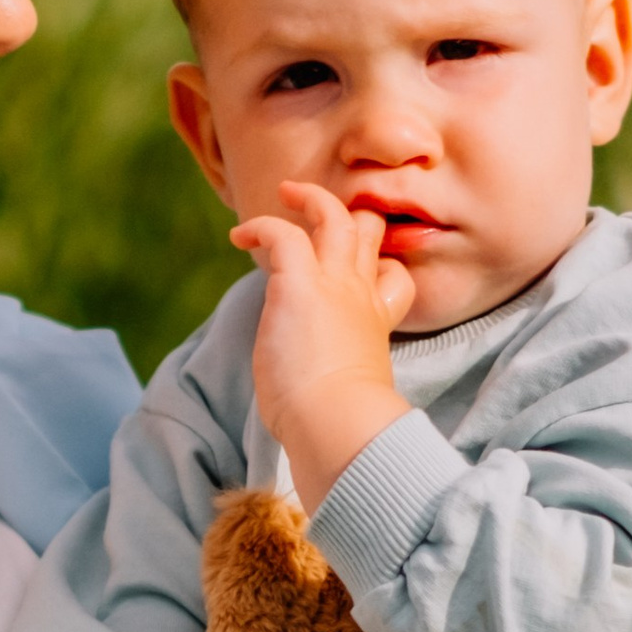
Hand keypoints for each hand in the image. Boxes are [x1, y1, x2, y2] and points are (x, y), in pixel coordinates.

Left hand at [231, 184, 414, 508]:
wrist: (338, 426)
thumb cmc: (343, 430)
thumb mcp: (351, 406)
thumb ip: (345, 399)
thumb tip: (326, 436)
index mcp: (375, 326)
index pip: (391, 281)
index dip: (378, 270)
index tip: (359, 276)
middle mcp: (361, 297)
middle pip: (370, 235)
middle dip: (352, 221)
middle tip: (322, 218)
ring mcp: (334, 285)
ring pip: (335, 216)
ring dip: (309, 201)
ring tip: (285, 195)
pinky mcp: (299, 284)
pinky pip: (282, 234)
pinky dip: (260, 227)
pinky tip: (240, 236)